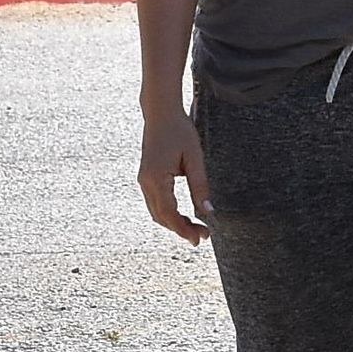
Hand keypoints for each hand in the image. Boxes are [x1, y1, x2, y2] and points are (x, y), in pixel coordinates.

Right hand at [138, 108, 212, 244]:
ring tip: (195, 228)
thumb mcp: (195, 158)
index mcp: (156, 178)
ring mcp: (144, 180)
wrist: (161, 113)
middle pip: (161, 217)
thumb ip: (200, 186)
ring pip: (157, 212)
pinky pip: (155, 203)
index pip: (169, 214)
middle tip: (202, 236)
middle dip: (180, 230)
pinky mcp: (146, 177)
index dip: (184, 229)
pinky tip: (184, 215)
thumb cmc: (179, 131)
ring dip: (174, 223)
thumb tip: (208, 212)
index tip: (200, 238)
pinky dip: (169, 213)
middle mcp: (146, 182)